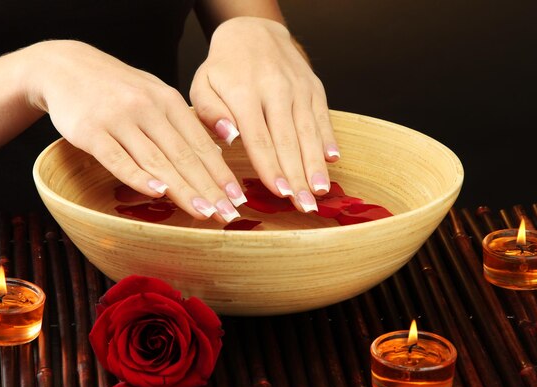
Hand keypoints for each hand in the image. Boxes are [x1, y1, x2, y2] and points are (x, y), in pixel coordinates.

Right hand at [24, 40, 243, 222]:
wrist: (65, 67)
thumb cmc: (116, 88)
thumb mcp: (154, 94)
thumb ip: (181, 122)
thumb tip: (216, 151)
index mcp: (168, 101)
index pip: (200, 144)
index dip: (220, 173)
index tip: (237, 198)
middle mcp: (148, 108)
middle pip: (184, 155)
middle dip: (209, 188)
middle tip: (227, 214)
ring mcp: (119, 119)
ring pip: (156, 160)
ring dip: (183, 190)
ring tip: (204, 212)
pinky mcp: (91, 131)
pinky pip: (118, 158)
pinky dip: (138, 177)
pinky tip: (157, 194)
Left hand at [190, 16, 339, 212]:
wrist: (254, 31)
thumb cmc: (224, 67)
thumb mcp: (203, 83)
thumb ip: (209, 110)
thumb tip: (227, 137)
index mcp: (244, 93)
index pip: (259, 138)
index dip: (271, 168)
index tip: (279, 193)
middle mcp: (275, 90)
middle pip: (288, 140)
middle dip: (297, 176)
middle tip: (305, 206)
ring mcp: (298, 88)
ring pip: (309, 132)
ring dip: (315, 164)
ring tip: (320, 191)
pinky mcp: (314, 87)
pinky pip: (323, 116)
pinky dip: (329, 139)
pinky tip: (333, 161)